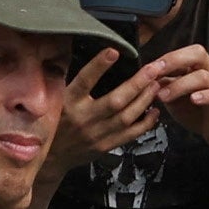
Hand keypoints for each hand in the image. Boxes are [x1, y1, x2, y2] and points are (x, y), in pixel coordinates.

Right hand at [53, 45, 166, 166]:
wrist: (51, 156)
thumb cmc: (55, 120)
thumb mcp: (55, 98)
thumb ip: (70, 81)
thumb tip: (86, 56)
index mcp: (68, 102)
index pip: (84, 81)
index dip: (98, 66)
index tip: (113, 51)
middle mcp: (83, 118)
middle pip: (115, 101)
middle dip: (138, 83)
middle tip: (154, 68)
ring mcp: (95, 134)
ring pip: (126, 117)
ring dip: (144, 100)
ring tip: (156, 85)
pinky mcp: (105, 146)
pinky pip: (130, 135)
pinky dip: (145, 123)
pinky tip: (155, 111)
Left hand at [124, 42, 208, 140]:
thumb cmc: (199, 113)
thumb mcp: (176, 100)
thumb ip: (165, 88)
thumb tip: (146, 80)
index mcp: (199, 67)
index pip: (183, 54)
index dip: (165, 58)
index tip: (148, 68)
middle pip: (197, 54)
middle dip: (174, 60)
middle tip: (157, 72)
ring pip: (203, 77)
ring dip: (180, 85)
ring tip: (164, 96)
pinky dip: (206, 96)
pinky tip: (194, 99)